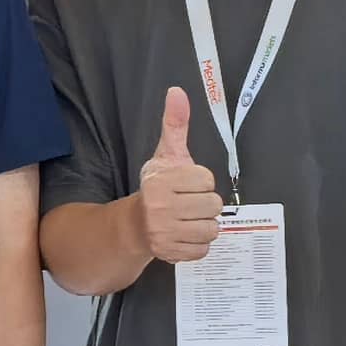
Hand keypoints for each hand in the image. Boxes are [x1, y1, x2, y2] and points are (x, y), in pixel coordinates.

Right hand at [137, 85, 222, 265]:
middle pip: (213, 205)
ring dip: (204, 225)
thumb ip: (175, 124)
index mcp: (161, 181)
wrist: (133, 225)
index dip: (201, 182)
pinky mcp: (171, 253)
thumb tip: (177, 91)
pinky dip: (198, 243)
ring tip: (188, 220)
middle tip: (189, 204)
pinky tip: (184, 235)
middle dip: (205, 205)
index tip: (187, 185)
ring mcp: (165, 233)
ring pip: (212, 228)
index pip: (207, 180)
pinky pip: (204, 249)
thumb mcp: (165, 155)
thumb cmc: (156, 188)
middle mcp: (161, 208)